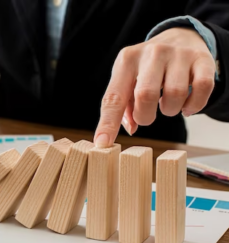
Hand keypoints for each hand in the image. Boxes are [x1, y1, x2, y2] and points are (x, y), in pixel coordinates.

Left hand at [94, 27, 215, 146]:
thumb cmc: (147, 67)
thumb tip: (131, 128)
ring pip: (175, 94)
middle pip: (145, 95)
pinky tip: (186, 106)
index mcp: (126, 60)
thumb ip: (124, 105)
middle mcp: (151, 53)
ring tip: (166, 105)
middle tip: (146, 116)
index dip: (108, 123)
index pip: (113, 97)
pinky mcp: (202, 58)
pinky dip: (193, 106)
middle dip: (145, 116)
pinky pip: (202, 89)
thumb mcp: (128, 79)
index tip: (103, 143)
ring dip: (170, 110)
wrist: (179, 36)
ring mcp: (178, 54)